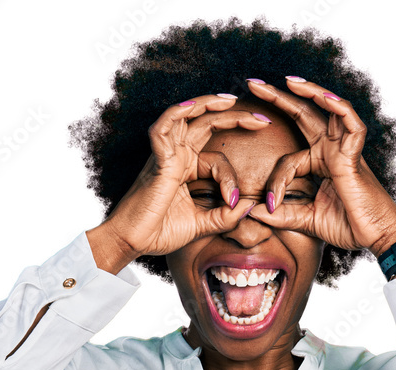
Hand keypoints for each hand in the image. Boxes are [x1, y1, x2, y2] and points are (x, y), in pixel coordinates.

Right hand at [91, 94, 271, 264]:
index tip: (235, 201)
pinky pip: (162, 130)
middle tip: (262, 119)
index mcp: (187, 168)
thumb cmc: (160, 232)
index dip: (231, 178)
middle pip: (207, 124)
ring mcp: (166, 156)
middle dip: (235, 117)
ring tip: (232, 100)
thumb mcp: (202, 225)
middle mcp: (177, 156)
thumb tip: (249, 206)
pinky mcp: (156, 162)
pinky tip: (192, 106)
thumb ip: (225, 217)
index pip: (218, 158)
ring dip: (208, 104)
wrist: (132, 243)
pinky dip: (175, 114)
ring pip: (186, 117)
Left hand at [245, 78, 395, 256]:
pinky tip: (326, 97)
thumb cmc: (348, 226)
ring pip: (330, 110)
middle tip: (253, 85)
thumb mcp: (306, 220)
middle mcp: (331, 152)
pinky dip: (341, 110)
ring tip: (288, 80)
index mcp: (320, 164)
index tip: (267, 203)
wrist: (376, 237)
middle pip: (304, 115)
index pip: (288, 160)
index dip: (276, 181)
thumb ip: (280, 215)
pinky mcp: (355, 158)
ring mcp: (344, 152)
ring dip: (310, 92)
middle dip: (280, 98)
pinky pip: (352, 126)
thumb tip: (250, 211)